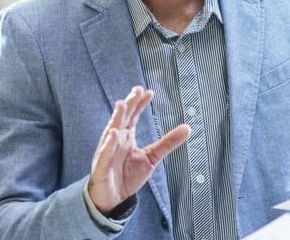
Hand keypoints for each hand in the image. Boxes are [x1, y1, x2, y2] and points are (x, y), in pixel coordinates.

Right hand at [87, 86, 190, 214]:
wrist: (113, 199)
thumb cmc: (128, 176)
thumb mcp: (152, 157)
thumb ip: (168, 143)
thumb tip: (188, 128)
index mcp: (126, 137)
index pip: (133, 116)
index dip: (139, 104)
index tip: (148, 92)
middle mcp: (115, 141)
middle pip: (122, 119)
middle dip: (129, 105)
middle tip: (136, 91)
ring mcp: (107, 152)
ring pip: (111, 132)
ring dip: (116, 118)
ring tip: (122, 105)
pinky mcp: (101, 167)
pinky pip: (105, 154)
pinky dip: (108, 144)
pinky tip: (114, 134)